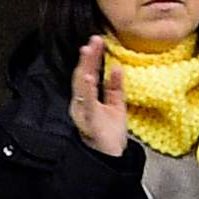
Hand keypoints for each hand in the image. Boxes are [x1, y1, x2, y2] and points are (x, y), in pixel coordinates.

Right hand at [69, 36, 128, 157]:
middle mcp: (82, 103)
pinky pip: (88, 104)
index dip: (92, 57)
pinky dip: (88, 90)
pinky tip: (89, 78)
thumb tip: (117, 67)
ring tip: (88, 52)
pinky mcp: (90, 121)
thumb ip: (115, 87)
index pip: (89, 73)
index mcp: (88, 98)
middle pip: (82, 75)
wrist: (110, 158)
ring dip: (85, 67)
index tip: (97, 40)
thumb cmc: (110, 134)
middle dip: (87, 57)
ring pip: (81, 86)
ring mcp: (84, 112)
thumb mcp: (116, 105)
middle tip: (93, 40)